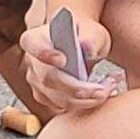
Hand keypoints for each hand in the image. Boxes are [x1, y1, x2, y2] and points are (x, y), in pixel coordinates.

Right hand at [16, 5, 115, 119]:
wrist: (83, 46)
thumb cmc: (86, 35)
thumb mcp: (93, 31)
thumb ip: (91, 38)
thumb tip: (86, 48)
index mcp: (36, 38)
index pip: (33, 44)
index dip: (45, 53)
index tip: (63, 60)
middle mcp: (31, 61)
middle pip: (48, 79)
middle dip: (77, 88)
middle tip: (102, 89)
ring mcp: (36, 82)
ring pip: (58, 98)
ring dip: (86, 99)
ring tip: (108, 89)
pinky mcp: (46, 98)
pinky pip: (64, 107)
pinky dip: (85, 104)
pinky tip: (101, 93)